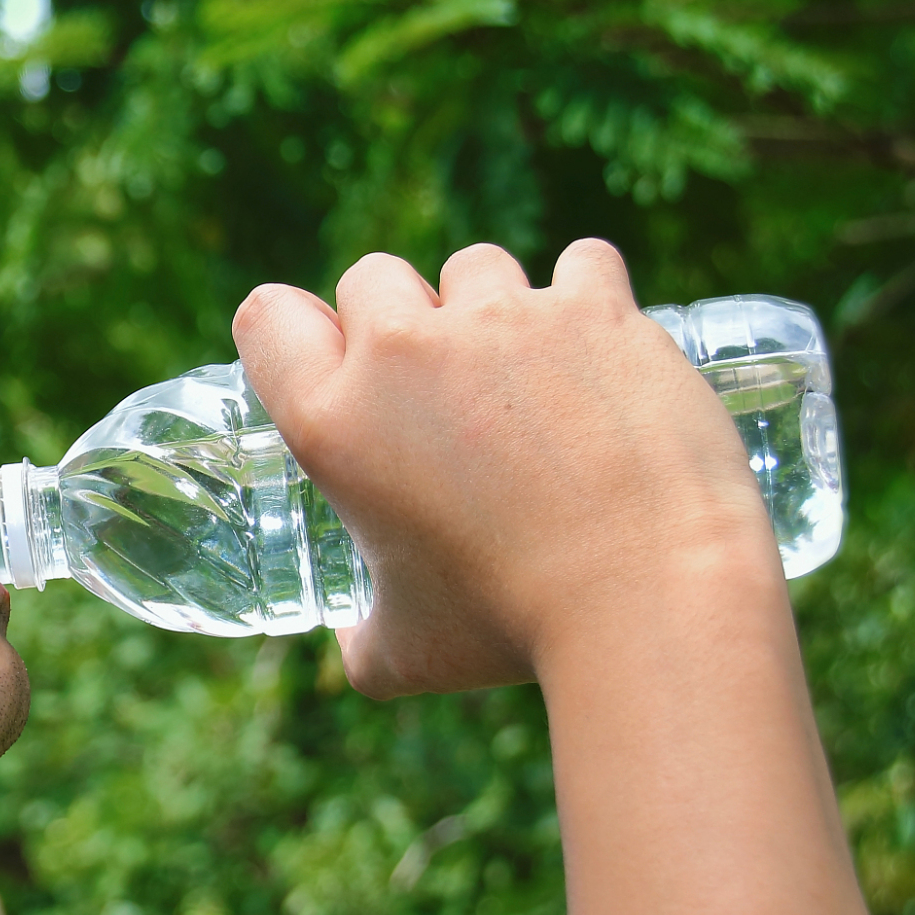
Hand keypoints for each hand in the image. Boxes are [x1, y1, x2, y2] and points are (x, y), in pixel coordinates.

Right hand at [234, 239, 778, 697]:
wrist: (647, 596)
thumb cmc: (512, 628)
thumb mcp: (405, 653)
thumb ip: (362, 641)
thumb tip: (355, 649)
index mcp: (334, 423)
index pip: (267, 318)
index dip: (293, 332)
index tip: (328, 360)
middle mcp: (405, 353)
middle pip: (372, 276)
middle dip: (399, 317)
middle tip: (438, 386)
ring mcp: (502, 319)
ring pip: (474, 266)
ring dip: (491, 306)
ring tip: (529, 375)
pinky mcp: (596, 309)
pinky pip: (581, 261)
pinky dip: (588, 295)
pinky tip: (599, 345)